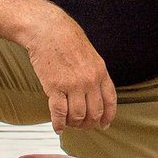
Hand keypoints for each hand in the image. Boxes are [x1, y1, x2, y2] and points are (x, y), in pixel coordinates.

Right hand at [25, 8, 115, 132]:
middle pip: (94, 112)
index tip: (104, 124)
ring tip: (68, 123)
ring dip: (73, 123)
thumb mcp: (90, 55)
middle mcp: (90, 80)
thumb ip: (94, 74)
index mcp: (101, 72)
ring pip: (78, 115)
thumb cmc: (66, 39)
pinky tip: (57, 127)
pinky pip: (60, 113)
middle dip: (88, 123)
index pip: (110, 101)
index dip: (108, 116)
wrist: (48, 30)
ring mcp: (73, 84)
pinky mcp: (55, 87)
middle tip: (81, 125)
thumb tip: (94, 94)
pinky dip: (59, 123)